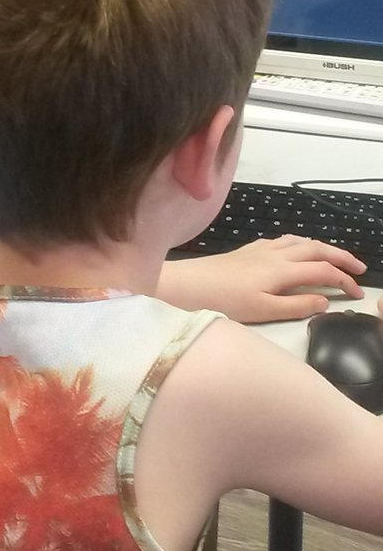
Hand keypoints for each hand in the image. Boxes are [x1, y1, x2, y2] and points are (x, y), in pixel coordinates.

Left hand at [157, 235, 365, 322]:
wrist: (189, 285)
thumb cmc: (224, 301)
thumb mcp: (264, 310)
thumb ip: (297, 305)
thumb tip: (325, 300)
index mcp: (283, 270)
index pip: (324, 271)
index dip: (345, 281)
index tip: (358, 294)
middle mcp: (275, 254)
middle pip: (317, 248)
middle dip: (341, 256)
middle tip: (360, 268)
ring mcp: (260, 249)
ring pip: (299, 240)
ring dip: (321, 247)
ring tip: (334, 257)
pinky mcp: (247, 250)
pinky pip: (281, 240)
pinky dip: (298, 243)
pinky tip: (295, 250)